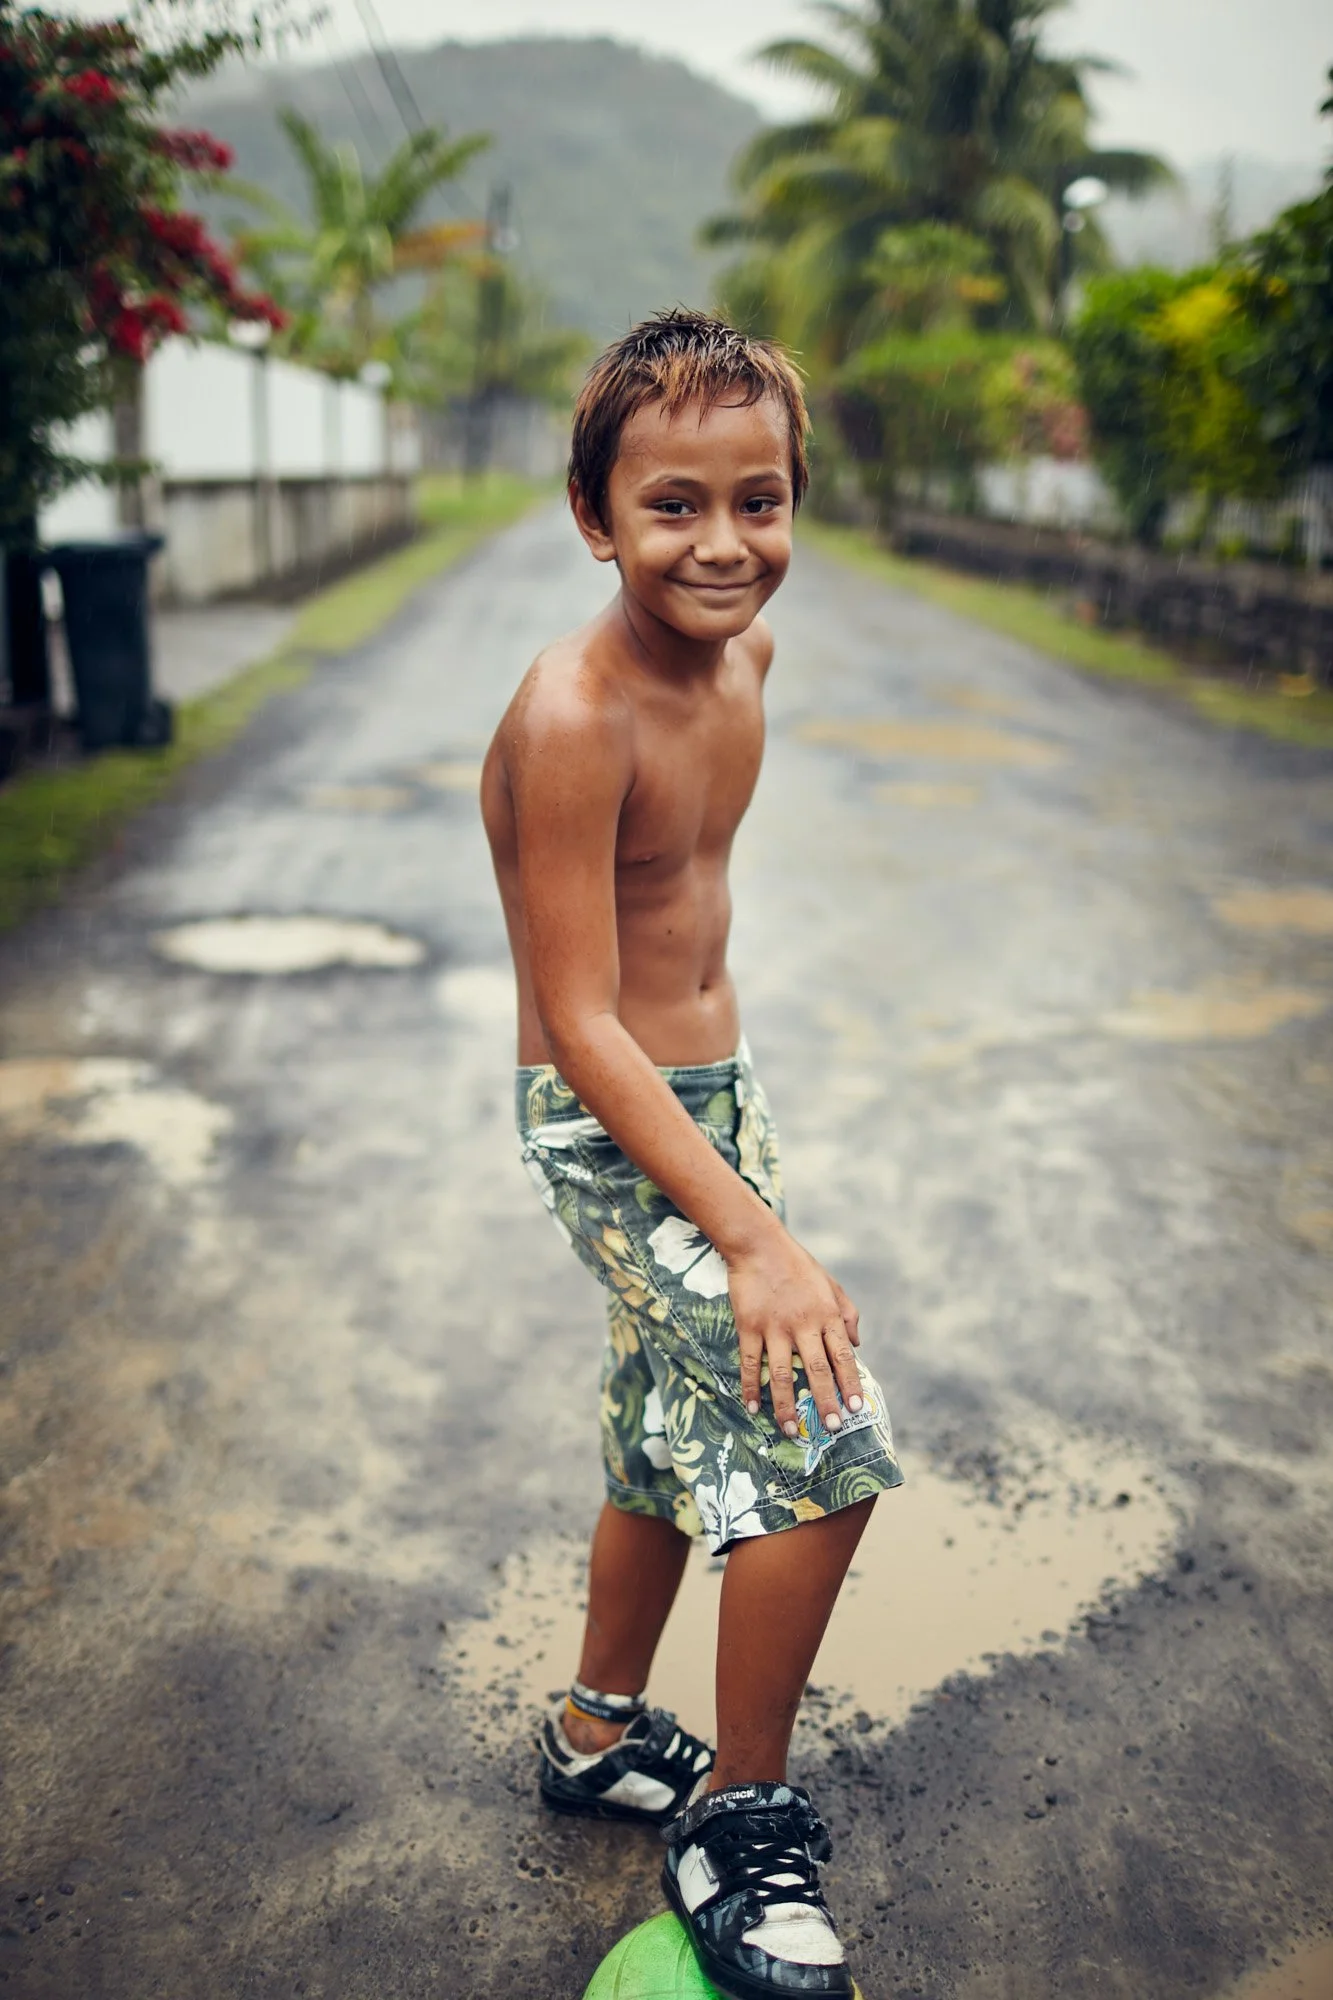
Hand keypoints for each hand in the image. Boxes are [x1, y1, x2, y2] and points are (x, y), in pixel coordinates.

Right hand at [726, 1225, 862, 1438]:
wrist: (759, 1244)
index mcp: (827, 1315)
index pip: (843, 1356)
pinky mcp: (749, 1327)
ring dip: (787, 1406)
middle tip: (831, 1428)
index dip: (850, 1384)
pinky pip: (750, 1364)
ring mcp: (775, 1327)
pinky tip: (753, 1408)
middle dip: (825, 1403)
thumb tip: (858, 1346)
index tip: (856, 1409)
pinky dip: (751, 1388)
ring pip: (782, 1375)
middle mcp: (804, 1324)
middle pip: (816, 1371)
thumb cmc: (798, 1265)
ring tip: (792, 1431)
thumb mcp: (831, 1284)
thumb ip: (847, 1314)